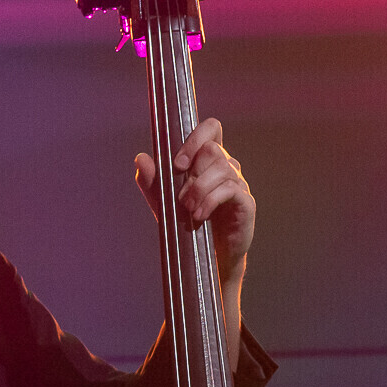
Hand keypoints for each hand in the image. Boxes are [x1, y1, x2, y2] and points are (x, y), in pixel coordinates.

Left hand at [133, 118, 255, 281]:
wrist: (207, 258)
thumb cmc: (187, 225)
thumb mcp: (163, 202)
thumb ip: (152, 180)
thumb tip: (141, 158)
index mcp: (208, 161)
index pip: (211, 129)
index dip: (195, 138)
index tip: (178, 164)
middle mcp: (226, 167)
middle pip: (212, 149)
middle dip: (192, 173)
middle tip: (181, 198)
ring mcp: (239, 183)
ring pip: (222, 168)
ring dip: (199, 189)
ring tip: (188, 210)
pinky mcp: (245, 202)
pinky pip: (230, 189)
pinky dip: (210, 200)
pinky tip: (200, 215)